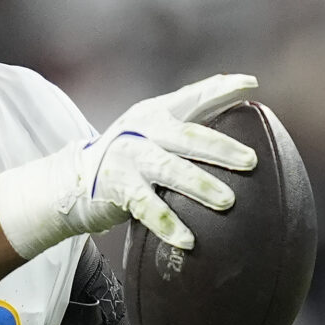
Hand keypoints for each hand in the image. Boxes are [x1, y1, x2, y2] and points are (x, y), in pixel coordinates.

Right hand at [0, 73, 258, 255]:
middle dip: (221, 148)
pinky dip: (168, 223)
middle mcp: (142, 130)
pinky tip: (188, 240)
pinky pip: (146, 206)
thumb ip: (188, 124)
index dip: (221, 89)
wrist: (73, 182)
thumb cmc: (128, 157)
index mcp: (156, 113)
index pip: (193, 97)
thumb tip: (239, 108)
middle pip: (188, 136)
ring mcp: (128, 158)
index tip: (250, 84)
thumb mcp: (153, 134)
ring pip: (170, 170)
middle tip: (251, 161)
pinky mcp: (117, 187)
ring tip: (227, 202)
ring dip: (200, 186)